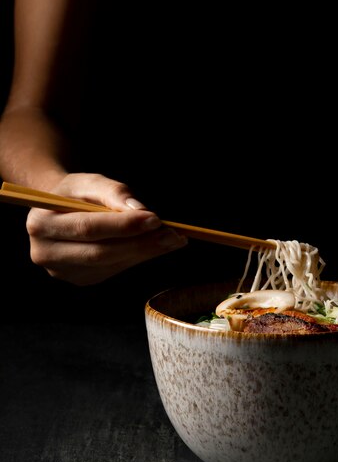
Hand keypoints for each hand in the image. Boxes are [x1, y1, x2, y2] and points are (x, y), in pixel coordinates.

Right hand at [25, 172, 187, 284]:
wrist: (59, 211)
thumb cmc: (74, 193)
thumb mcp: (89, 182)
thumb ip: (113, 192)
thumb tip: (140, 210)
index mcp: (41, 224)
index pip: (88, 227)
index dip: (123, 225)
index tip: (154, 218)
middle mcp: (46, 253)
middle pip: (100, 252)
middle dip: (140, 243)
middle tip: (172, 234)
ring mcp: (63, 272)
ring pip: (111, 264)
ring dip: (146, 252)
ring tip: (173, 239)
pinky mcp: (81, 279)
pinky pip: (114, 269)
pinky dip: (138, 257)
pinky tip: (157, 246)